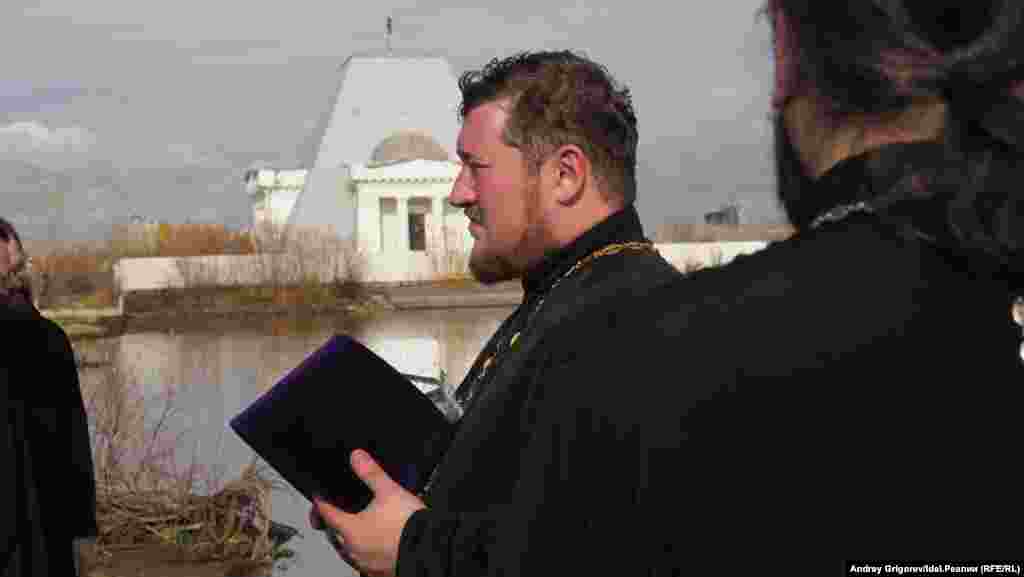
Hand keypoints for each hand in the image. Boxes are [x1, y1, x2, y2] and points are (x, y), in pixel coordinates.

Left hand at [310, 449, 425, 576]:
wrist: (431, 550)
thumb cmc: (409, 525)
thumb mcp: (390, 492)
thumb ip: (371, 473)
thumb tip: (356, 456)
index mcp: (350, 530)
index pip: (326, 513)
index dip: (320, 502)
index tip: (318, 496)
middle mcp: (353, 551)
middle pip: (332, 535)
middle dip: (330, 523)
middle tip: (330, 513)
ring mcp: (364, 565)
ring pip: (345, 552)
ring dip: (344, 541)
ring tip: (350, 531)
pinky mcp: (377, 573)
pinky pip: (361, 564)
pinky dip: (361, 554)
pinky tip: (370, 548)